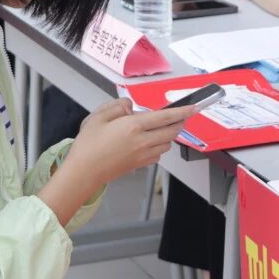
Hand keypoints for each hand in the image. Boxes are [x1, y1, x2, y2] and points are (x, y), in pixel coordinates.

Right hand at [65, 98, 197, 185]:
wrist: (84, 172)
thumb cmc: (88, 145)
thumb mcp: (98, 117)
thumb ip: (117, 106)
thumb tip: (129, 106)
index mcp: (134, 126)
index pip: (166, 117)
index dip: (182, 111)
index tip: (194, 108)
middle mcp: (142, 141)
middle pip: (172, 131)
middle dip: (180, 123)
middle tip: (181, 116)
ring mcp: (143, 154)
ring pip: (167, 144)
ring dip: (169, 135)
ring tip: (161, 128)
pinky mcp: (140, 164)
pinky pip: (158, 154)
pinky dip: (159, 147)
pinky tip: (150, 142)